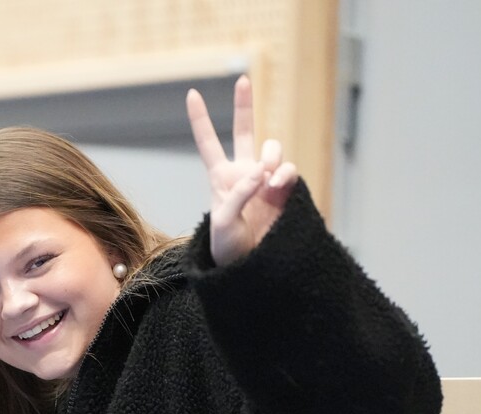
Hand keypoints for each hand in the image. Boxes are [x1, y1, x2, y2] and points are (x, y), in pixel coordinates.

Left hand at [187, 75, 298, 265]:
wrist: (252, 266)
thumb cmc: (228, 248)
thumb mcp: (222, 224)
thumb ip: (238, 195)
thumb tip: (260, 172)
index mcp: (221, 178)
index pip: (209, 144)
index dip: (201, 119)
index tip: (192, 94)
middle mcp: (244, 172)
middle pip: (245, 131)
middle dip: (244, 104)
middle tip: (242, 79)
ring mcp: (267, 179)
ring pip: (272, 148)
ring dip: (269, 156)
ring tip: (265, 179)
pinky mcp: (286, 190)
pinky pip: (288, 170)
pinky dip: (284, 174)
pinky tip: (277, 185)